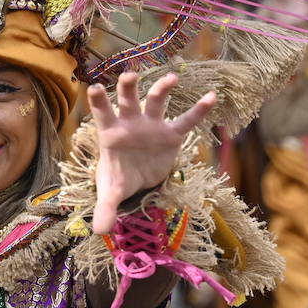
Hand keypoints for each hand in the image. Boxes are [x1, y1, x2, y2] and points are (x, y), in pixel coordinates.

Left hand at [87, 71, 216, 235]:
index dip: (100, 101)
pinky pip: (186, 121)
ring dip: (163, 88)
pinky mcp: (171, 134)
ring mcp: (152, 125)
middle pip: (128, 99)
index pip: (103, 113)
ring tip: (172, 77)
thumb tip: (99, 232)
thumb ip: (105, 208)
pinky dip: (199, 110)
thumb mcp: (112, 193)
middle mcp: (131, 123)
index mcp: (111, 133)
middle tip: (130, 74)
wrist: (138, 179)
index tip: (96, 87)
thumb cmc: (120, 177)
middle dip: (128, 87)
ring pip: (156, 101)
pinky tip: (211, 96)